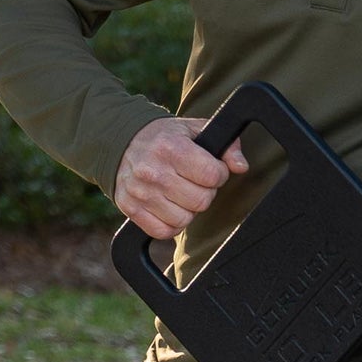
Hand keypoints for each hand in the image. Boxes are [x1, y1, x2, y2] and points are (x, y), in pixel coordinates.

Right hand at [113, 117, 247, 239]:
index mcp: (172, 148)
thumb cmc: (164, 138)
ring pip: (184, 219)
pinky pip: (163, 231)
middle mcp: (154, 171)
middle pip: (201, 201)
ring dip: (188, 209)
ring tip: (181, 193)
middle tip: (196, 182)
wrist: (122, 142)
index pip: (212, 175)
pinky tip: (170, 206)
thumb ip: (225, 146)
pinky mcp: (130, 208)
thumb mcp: (195, 130)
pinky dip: (171, 224)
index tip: (212, 170)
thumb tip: (240, 166)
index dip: (219, 174)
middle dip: (205, 192)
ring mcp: (141, 192)